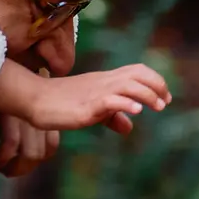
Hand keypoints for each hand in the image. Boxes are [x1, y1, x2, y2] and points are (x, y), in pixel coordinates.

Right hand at [0, 59, 171, 135]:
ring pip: (128, 84)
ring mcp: (95, 93)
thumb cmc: (61, 104)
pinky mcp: (86, 106)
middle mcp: (103, 83)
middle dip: (157, 85)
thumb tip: (129, 128)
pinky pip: (110, 100)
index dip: (155, 81)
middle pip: (138, 74)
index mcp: (106, 80)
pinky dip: (126, 104)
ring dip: (147, 94)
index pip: (137, 71)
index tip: (165, 98)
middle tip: (165, 103)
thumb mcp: (91, 109)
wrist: (33, 99)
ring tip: (158, 106)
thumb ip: (111, 116)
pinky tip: (136, 111)